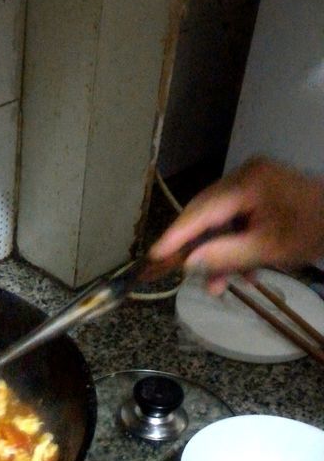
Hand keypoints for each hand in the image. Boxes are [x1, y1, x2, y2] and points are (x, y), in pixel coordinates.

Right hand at [149, 158, 323, 293]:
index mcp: (247, 183)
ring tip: (219, 285)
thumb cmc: (312, 230)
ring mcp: (253, 182)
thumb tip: (189, 263)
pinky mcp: (260, 192)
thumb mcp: (269, 248)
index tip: (153, 255)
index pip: (200, 211)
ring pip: (219, 220)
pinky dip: (235, 244)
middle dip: (196, 249)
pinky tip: (243, 271)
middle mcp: (245, 176)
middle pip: (205, 214)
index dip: (175, 236)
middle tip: (176, 273)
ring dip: (219, 253)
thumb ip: (226, 255)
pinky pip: (235, 219)